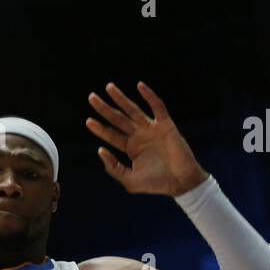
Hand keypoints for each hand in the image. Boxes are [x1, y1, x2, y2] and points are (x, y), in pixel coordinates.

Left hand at [85, 82, 208, 196]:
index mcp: (130, 147)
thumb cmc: (156, 184)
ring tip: (108, 87)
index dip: (100, 128)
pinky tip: (139, 86)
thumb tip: (100, 150)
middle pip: (118, 119)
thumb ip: (113, 167)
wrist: (181, 182)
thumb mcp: (129, 180)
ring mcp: (152, 129)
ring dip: (120, 99)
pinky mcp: (165, 125)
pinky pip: (157, 107)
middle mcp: (139, 136)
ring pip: (133, 110)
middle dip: (105, 108)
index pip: (111, 134)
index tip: (88, 121)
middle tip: (91, 97)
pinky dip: (149, 96)